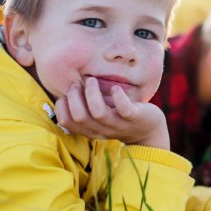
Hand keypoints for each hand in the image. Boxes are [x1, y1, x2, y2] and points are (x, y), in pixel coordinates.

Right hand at [54, 77, 168, 148]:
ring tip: (92, 80)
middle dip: (74, 97)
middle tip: (78, 83)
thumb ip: (86, 107)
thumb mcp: (100, 115)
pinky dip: (118, 97)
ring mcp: (119, 124)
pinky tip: (115, 88)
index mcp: (90, 129)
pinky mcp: (134, 118)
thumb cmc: (119, 117)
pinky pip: (124, 109)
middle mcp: (102, 129)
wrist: (148, 130)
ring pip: (99, 113)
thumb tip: (66, 87)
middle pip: (80, 117)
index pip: (67, 122)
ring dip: (92, 94)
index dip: (61, 106)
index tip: (66, 94)